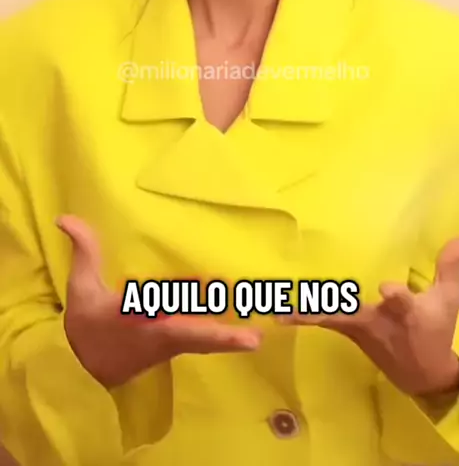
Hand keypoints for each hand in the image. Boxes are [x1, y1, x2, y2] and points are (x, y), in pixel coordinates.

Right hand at [57, 215, 261, 388]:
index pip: (170, 320)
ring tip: (262, 331)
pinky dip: (224, 334)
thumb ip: (83, 252)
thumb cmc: (89, 327)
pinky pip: (205, 337)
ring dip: (232, 337)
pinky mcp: (180, 342)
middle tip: (256, 339)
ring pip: (207, 339)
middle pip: (199, 338)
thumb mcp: (81, 290)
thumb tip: (66, 219)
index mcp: (142, 321)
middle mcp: (164, 334)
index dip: (190, 316)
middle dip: (226, 338)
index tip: (209, 308)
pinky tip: (248, 328)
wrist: (89, 369)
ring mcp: (175, 341)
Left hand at [285, 236, 458, 397]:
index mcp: (408, 314)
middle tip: (300, 309)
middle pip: (352, 316)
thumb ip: (453, 262)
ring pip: (331, 319)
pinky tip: (277, 314)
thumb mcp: (450, 297)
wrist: (424, 376)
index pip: (403, 303)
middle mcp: (380, 322)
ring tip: (276, 310)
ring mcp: (360, 330)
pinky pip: (323, 321)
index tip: (388, 290)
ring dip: (305, 314)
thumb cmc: (437, 330)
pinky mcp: (348, 331)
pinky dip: (302, 317)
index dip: (396, 297)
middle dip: (328, 312)